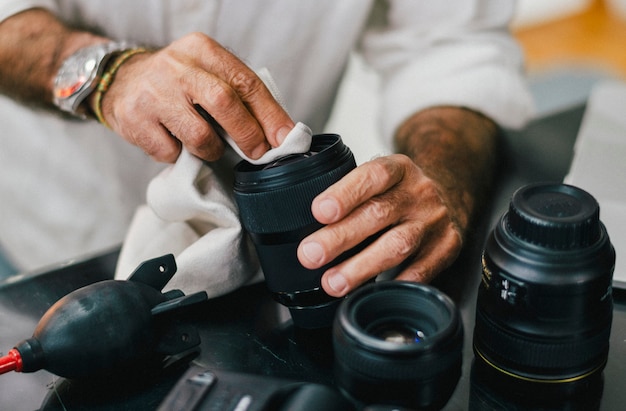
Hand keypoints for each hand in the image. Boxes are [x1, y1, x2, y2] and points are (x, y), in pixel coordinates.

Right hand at [97, 32, 293, 161]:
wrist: (120, 81)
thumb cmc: (177, 83)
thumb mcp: (207, 73)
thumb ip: (239, 94)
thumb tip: (280, 133)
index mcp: (202, 50)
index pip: (245, 82)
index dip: (270, 114)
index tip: (284, 138)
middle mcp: (177, 67)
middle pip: (225, 103)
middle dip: (249, 134)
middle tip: (257, 153)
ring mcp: (153, 94)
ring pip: (200, 136)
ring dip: (212, 151)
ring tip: (208, 146)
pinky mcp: (134, 120)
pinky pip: (172, 153)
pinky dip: (180, 156)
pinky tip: (175, 143)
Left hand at [297, 154, 463, 296]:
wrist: (449, 195)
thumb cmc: (398, 191)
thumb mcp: (378, 179)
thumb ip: (350, 193)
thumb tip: (302, 223)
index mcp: (398, 169)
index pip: (373, 175)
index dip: (345, 193)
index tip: (319, 211)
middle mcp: (419, 193)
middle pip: (379, 214)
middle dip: (341, 237)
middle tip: (310, 254)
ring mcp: (434, 221)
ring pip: (398, 245)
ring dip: (361, 267)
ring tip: (333, 282)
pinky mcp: (447, 247)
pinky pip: (420, 272)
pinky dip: (393, 284)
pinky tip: (369, 293)